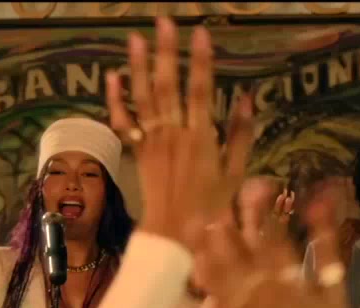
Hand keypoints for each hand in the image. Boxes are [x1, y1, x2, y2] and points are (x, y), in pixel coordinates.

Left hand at [105, 19, 253, 246]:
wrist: (175, 233)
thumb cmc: (210, 206)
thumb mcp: (235, 172)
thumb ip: (241, 134)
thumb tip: (247, 97)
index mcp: (201, 138)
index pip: (201, 91)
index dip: (201, 61)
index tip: (201, 32)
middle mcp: (174, 134)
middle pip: (168, 86)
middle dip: (166, 52)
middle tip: (163, 22)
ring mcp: (152, 142)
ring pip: (143, 98)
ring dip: (138, 67)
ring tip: (135, 39)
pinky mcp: (137, 152)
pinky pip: (123, 123)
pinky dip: (116, 101)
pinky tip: (113, 77)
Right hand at [192, 189, 359, 307]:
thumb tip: (214, 297)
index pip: (215, 269)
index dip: (204, 242)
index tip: (196, 218)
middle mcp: (266, 293)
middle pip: (244, 251)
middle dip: (231, 221)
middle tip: (223, 192)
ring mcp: (300, 290)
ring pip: (279, 247)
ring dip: (268, 216)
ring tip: (259, 187)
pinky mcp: (330, 293)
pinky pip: (327, 258)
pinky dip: (324, 231)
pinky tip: (319, 205)